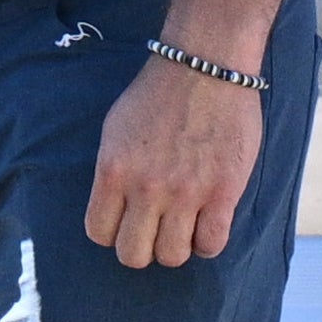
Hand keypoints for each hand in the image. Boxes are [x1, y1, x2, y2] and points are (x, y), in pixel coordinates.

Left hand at [85, 54, 266, 268]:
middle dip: (141, 249)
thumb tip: (114, 207)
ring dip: (176, 247)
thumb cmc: (158, 95)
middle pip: (132, 254)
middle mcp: (146, 188)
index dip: (112, 233)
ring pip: (172, 256)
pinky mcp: (223, 192)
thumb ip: (113, 172)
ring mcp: (185, 193)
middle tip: (154, 232)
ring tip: (183, 228)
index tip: (126, 223)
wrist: (205, 66)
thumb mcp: (115, 131)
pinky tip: (207, 225)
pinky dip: (207, 243)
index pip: (99, 232)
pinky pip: (211, 244)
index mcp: (113, 172)